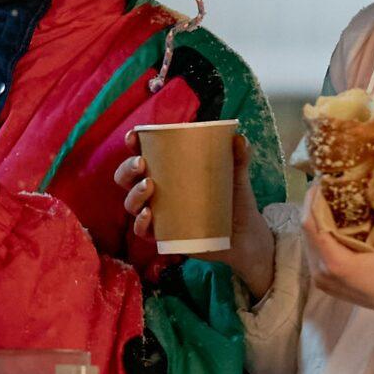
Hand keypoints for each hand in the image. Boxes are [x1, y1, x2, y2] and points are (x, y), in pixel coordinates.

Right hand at [114, 130, 273, 297]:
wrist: (246, 236)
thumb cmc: (235, 200)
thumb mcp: (236, 175)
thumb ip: (239, 156)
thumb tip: (240, 139)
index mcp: (168, 170)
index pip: (141, 154)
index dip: (132, 144)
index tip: (133, 137)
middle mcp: (157, 191)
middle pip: (127, 178)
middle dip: (127, 169)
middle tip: (141, 164)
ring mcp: (158, 214)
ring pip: (131, 203)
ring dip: (134, 194)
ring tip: (149, 186)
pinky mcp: (164, 236)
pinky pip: (142, 231)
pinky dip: (140, 222)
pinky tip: (148, 214)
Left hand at [302, 154, 373, 341]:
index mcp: (336, 262)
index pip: (311, 223)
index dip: (313, 199)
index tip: (322, 180)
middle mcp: (321, 273)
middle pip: (307, 231)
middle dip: (314, 206)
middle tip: (327, 186)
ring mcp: (321, 281)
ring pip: (309, 242)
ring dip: (316, 221)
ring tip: (331, 200)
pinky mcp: (324, 284)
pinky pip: (315, 253)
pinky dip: (321, 236)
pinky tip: (334, 223)